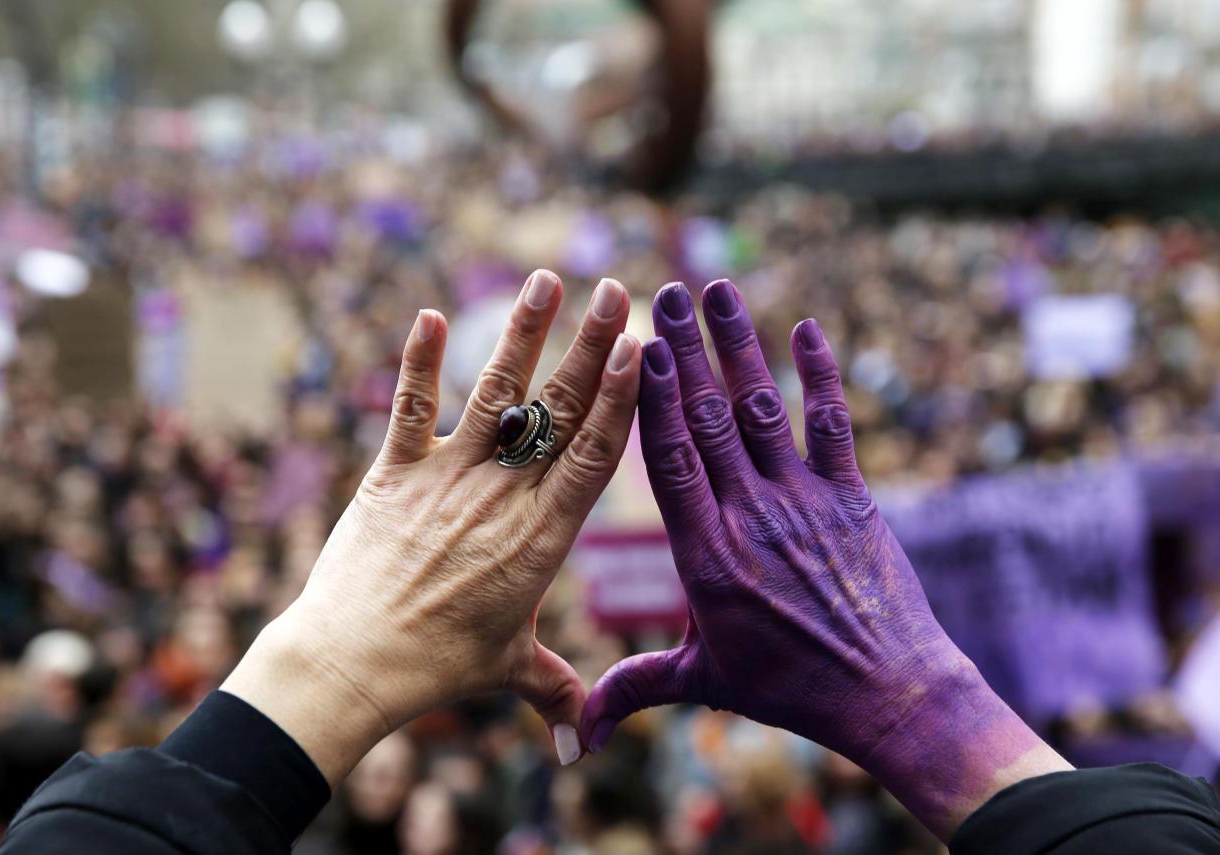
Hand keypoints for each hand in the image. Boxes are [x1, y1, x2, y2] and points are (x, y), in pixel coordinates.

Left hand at [223, 271, 640, 783]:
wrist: (354, 662)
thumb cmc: (439, 666)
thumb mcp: (508, 671)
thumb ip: (555, 691)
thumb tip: (580, 750)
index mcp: (545, 535)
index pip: (596, 452)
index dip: (624, 396)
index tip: (644, 348)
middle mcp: (505, 495)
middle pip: (560, 409)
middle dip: (592, 344)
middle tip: (618, 289)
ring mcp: (449, 477)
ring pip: (498, 392)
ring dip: (524, 332)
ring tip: (547, 278)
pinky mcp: (395, 472)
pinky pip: (411, 407)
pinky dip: (419, 361)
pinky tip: (431, 314)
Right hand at [580, 279, 1068, 838]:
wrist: (888, 695)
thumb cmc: (789, 689)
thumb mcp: (703, 682)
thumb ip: (634, 689)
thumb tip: (574, 734)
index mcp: (705, 555)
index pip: (670, 460)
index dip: (654, 397)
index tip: (639, 346)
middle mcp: (750, 516)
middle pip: (709, 419)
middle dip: (686, 351)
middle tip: (665, 292)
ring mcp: (803, 501)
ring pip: (763, 409)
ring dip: (741, 347)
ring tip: (717, 291)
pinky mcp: (850, 498)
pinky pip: (833, 426)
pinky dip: (821, 377)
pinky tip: (807, 329)